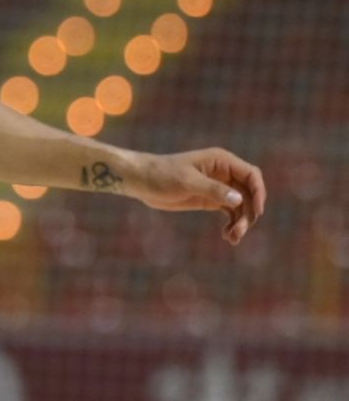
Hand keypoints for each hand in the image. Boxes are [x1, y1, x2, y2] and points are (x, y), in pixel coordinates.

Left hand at [129, 147, 265, 244]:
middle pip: (249, 193)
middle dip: (248, 212)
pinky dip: (232, 224)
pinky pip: (230, 212)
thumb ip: (212, 189)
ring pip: (241, 205)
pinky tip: (228, 236)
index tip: (257, 212)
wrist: (141, 181)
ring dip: (241, 222)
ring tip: (232, 238)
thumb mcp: (186, 182)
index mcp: (221, 161)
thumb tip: (238, 199)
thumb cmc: (161, 175)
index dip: (259, 192)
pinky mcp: (211, 199)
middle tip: (239, 232)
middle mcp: (224, 173)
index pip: (251, 174)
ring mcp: (219, 187)